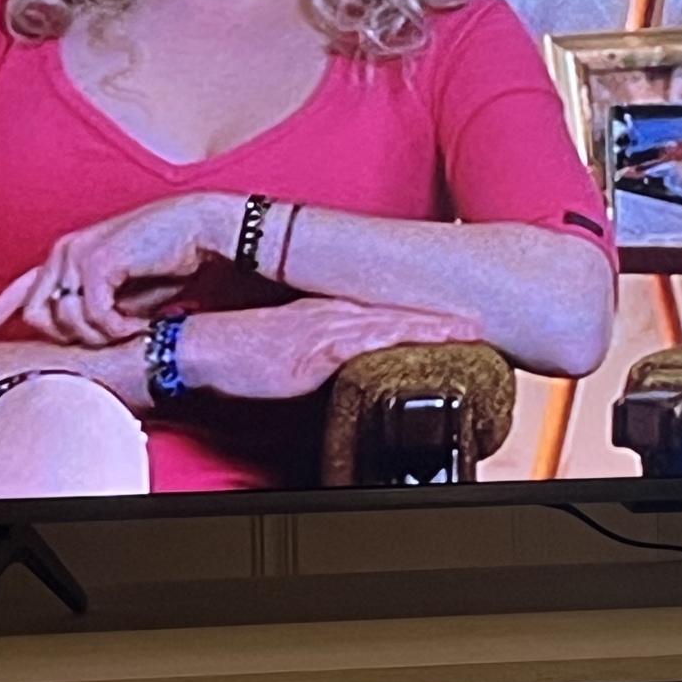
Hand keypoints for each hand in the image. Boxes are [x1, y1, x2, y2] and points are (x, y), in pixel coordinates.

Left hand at [0, 192, 238, 347]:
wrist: (199, 230)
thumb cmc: (168, 261)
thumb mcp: (121, 292)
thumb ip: (90, 307)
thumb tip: (73, 339)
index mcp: (63, 256)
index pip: (14, 292)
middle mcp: (62, 252)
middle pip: (34, 316)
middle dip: (68, 337)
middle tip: (111, 336)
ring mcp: (76, 254)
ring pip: (61, 320)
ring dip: (99, 334)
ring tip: (131, 327)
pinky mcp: (97, 261)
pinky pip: (91, 314)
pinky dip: (116, 327)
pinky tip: (138, 322)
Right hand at [176, 298, 481, 399]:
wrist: (196, 353)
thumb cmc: (237, 358)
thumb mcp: (292, 356)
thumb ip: (325, 358)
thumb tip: (352, 374)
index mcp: (330, 312)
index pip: (387, 307)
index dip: (426, 311)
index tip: (463, 314)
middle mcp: (335, 312)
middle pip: (400, 309)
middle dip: (443, 312)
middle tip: (485, 315)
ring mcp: (330, 325)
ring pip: (396, 320)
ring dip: (437, 324)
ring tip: (475, 328)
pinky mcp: (320, 345)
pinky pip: (375, 339)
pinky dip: (409, 336)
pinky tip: (436, 339)